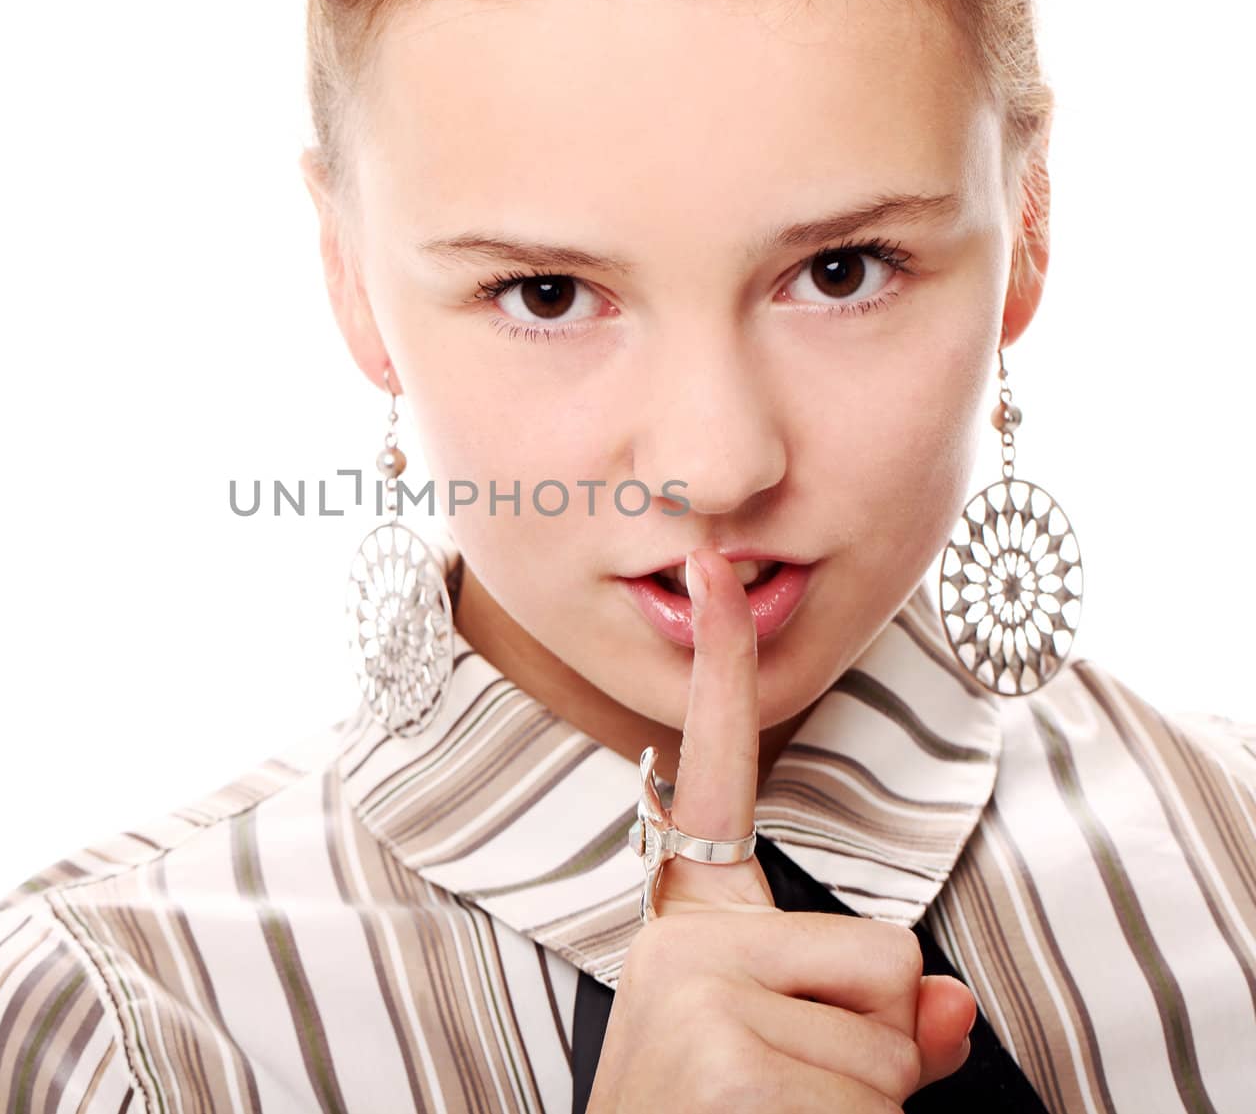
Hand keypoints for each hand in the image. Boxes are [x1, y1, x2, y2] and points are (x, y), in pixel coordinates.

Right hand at [586, 546, 977, 1111]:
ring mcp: (700, 997)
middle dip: (872, 1048)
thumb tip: (948, 1012)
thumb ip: (871, 1016)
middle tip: (782, 1095)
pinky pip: (882, 1093)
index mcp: (691, 929)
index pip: (713, 781)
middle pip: (887, 959)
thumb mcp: (779, 1059)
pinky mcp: (728, 1056)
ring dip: (861, 1108)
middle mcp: (683, 943)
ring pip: (896, 1037)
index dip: (719, 675)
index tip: (717, 569)